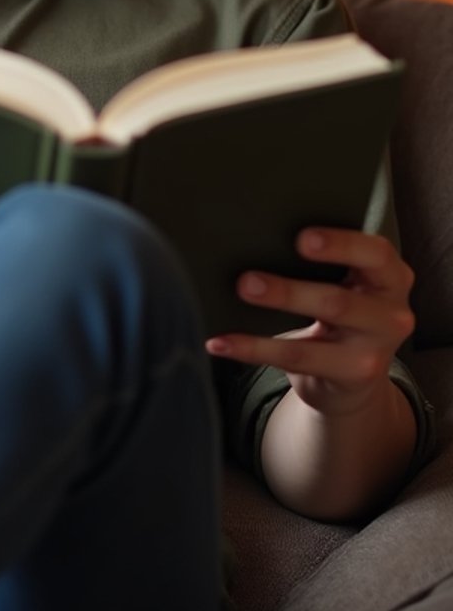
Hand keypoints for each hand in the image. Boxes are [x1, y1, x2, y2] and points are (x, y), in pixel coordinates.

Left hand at [206, 227, 415, 415]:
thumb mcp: (350, 284)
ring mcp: (375, 350)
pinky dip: (252, 348)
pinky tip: (220, 342)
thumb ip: (329, 263)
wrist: (355, 380)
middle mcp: (391, 313)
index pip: (376, 254)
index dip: (341, 244)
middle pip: (338, 300)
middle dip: (289, 290)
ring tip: (239, 295)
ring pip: (318, 331)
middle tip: (247, 280)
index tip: (301, 239)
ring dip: (274, 311)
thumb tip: (260, 231)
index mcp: (390, 277)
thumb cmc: (342, 314)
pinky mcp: (353, 375)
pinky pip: (296, 359)